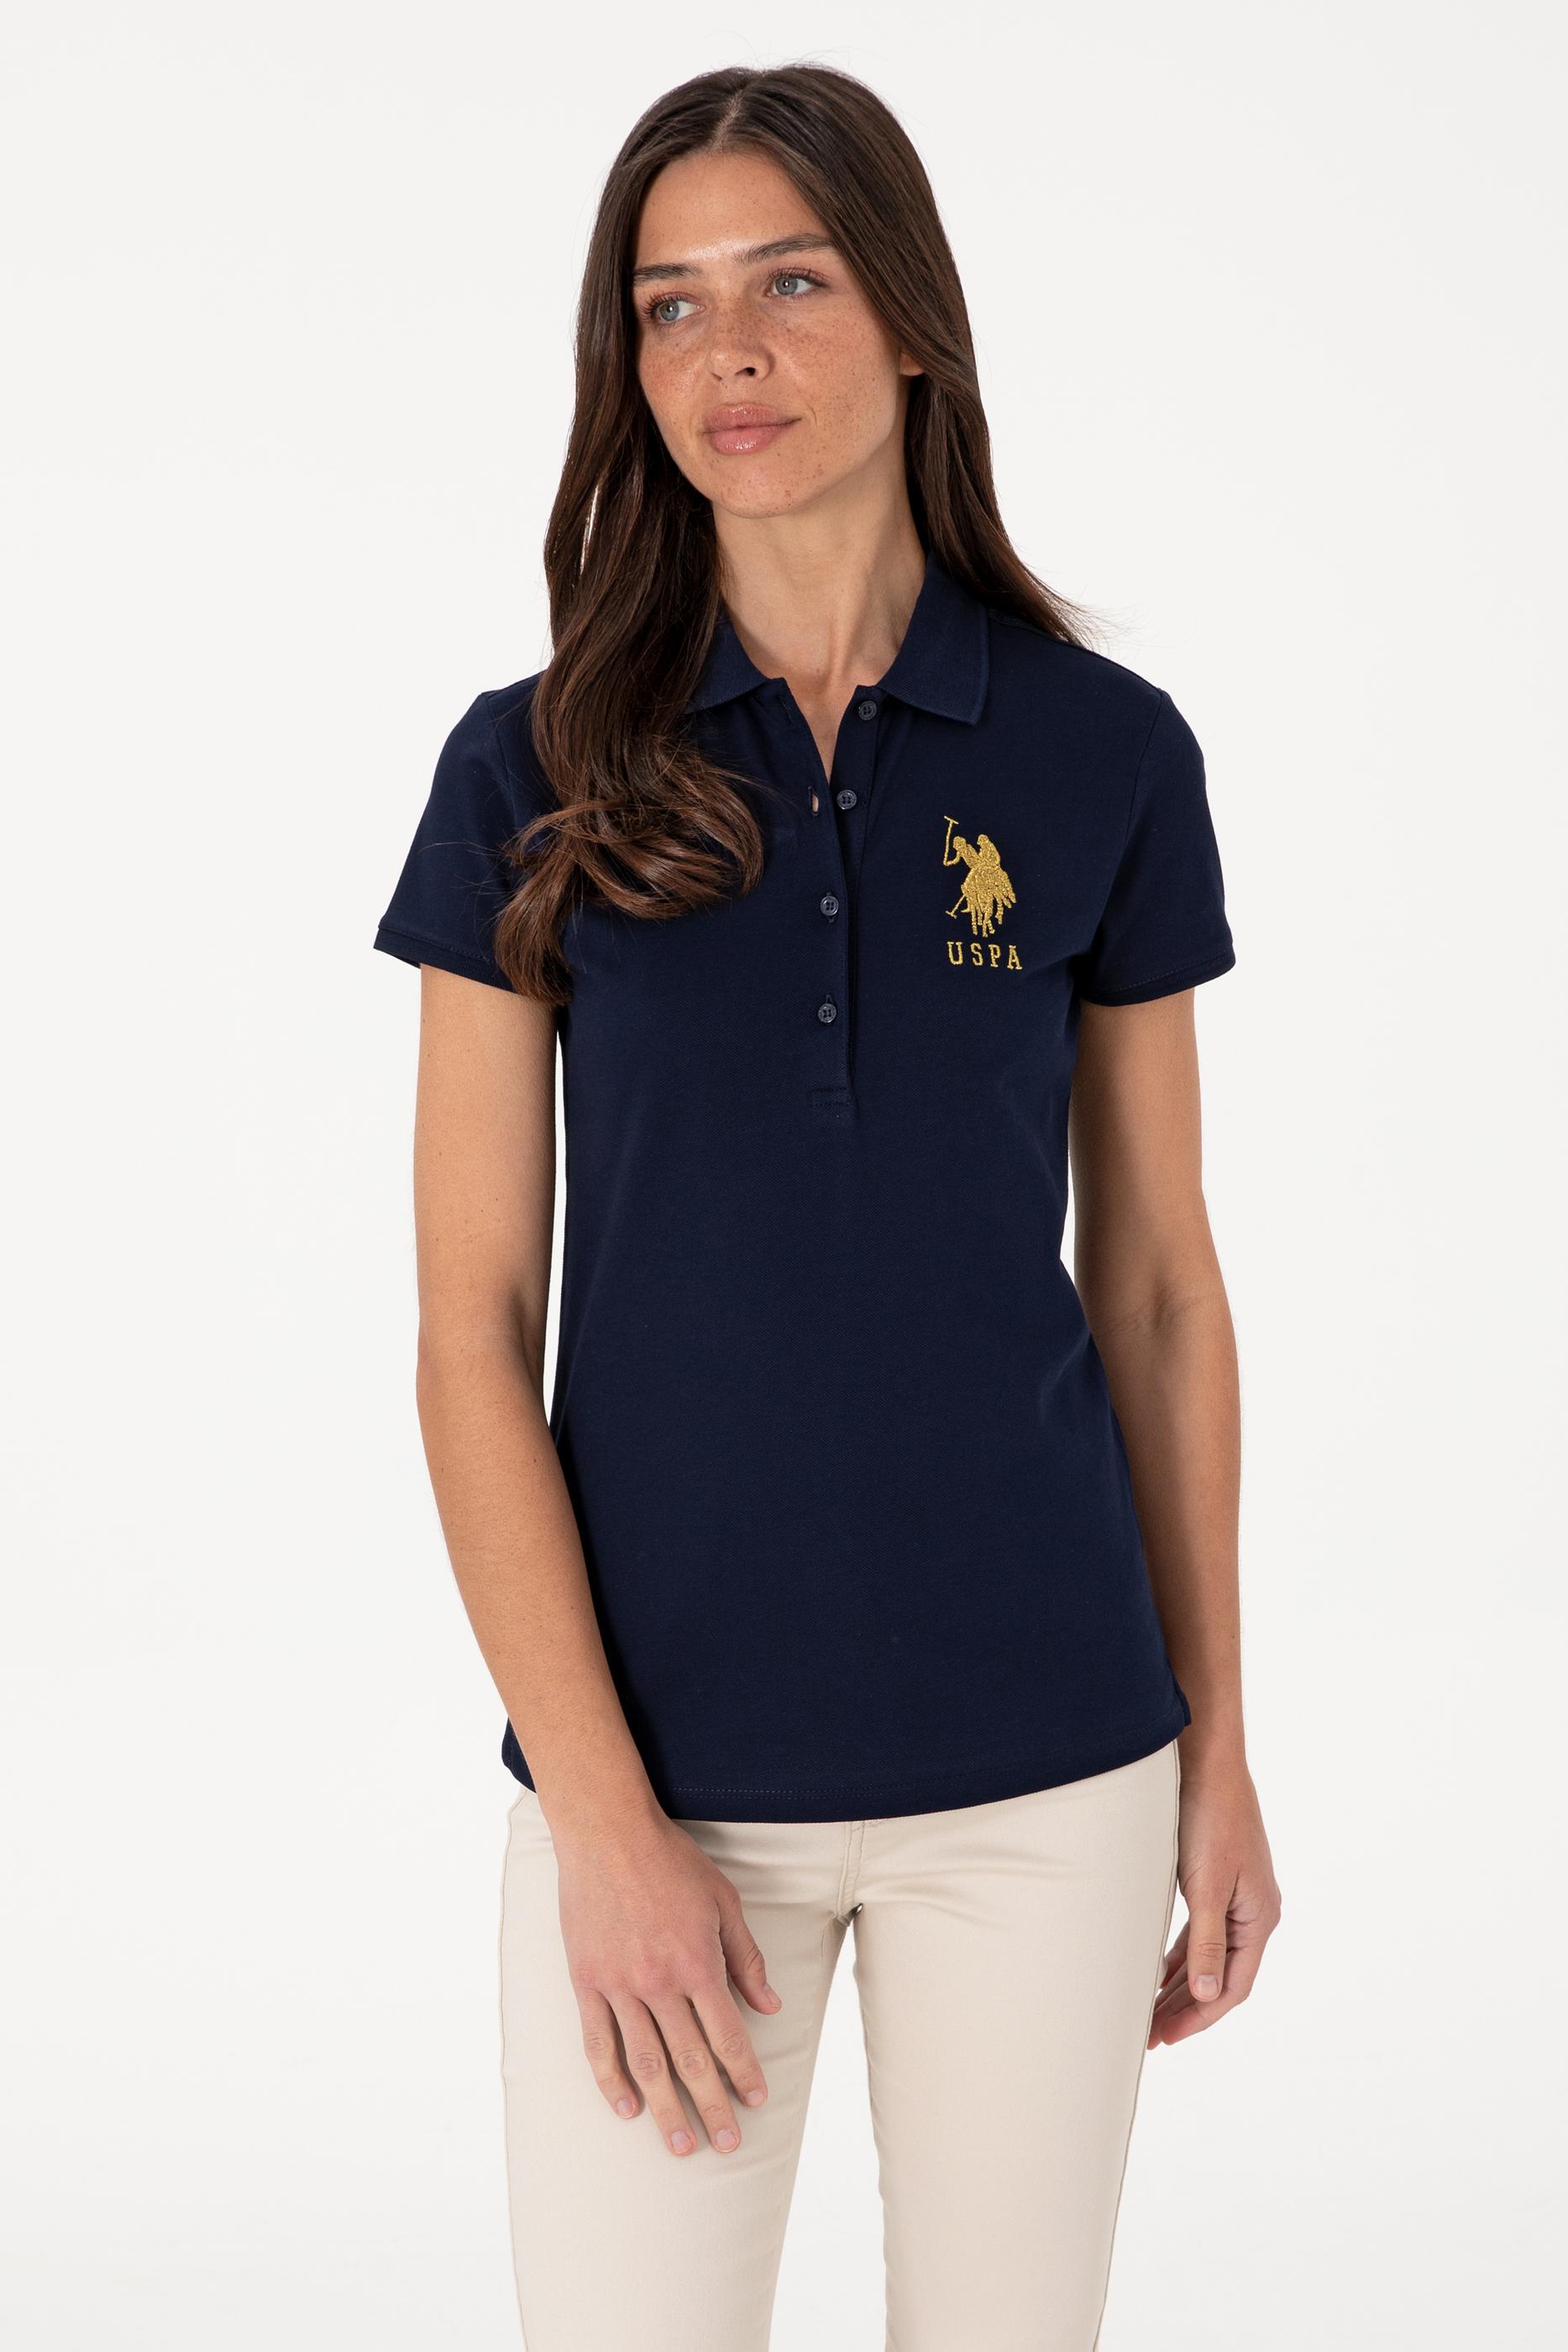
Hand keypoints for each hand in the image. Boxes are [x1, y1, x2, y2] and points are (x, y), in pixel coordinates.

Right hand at [553, 1809, 782, 2154]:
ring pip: (644, 2061)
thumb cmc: (672, 1863)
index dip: (744, 2073)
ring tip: (680, 2145)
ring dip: (664, 2108)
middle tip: (725, 2146)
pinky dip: (610, 2080)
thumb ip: (746, 1958)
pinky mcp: (587, 1981)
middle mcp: (659, 1982)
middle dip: (711, 2107)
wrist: (607, 1833)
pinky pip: (597, 2041)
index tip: (756, 2102)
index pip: (727, 2034)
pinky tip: (624, 2108)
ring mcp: (619, 1985)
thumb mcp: (723, 1902)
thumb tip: (770, 2007)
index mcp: (698, 1963)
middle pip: (690, 2059)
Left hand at [1148, 1746, 1280, 2047]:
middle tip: (1150, 2036)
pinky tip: (1156, 1968)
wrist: (1207, 1760)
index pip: (1233, 1987)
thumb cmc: (1208, 1817)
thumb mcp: (1206, 1885)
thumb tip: (1207, 1996)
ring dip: (1179, 1983)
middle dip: (1186, 2008)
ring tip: (1149, 2012)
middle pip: (1220, 1975)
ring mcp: (1237, 1894)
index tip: (1166, 2037)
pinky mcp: (1218, 1878)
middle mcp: (1254, 1911)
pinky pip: (1200, 1930)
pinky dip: (1179, 1953)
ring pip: (1208, 1955)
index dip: (1199, 2017)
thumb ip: (1207, 1943)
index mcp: (1260, 1917)